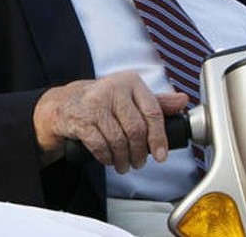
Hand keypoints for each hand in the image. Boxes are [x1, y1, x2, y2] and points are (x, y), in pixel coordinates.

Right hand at [32, 71, 188, 172]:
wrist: (63, 103)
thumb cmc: (101, 101)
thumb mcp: (128, 96)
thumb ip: (155, 101)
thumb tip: (182, 101)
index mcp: (129, 81)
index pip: (152, 112)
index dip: (159, 137)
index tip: (161, 155)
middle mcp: (111, 88)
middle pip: (136, 129)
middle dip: (140, 152)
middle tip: (139, 162)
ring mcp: (94, 103)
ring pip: (119, 140)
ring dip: (123, 159)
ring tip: (124, 164)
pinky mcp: (80, 119)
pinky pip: (101, 145)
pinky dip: (107, 157)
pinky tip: (109, 159)